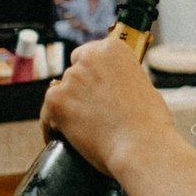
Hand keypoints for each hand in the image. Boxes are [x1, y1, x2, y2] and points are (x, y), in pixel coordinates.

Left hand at [41, 37, 174, 177]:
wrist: (140, 146)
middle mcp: (89, 58)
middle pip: (73, 72)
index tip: (95, 86)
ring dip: (68, 107)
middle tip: (92, 110)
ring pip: (60, 93)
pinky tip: (66, 138)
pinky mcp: (56, 102)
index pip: (88, 54)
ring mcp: (70, 79)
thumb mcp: (141, 86)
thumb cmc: (148, 122)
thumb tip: (107, 88)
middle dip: (79, 89)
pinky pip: (47, 114)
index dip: (91, 74)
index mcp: (113, 49)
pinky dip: (54, 127)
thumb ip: (120, 79)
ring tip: (83, 128)